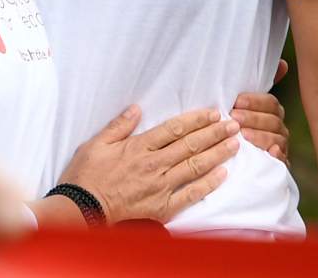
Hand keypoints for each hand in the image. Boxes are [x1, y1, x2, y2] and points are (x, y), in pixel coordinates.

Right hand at [56, 105, 238, 223]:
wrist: (83, 208)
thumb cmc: (87, 175)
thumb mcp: (96, 143)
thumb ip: (119, 126)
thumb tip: (136, 109)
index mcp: (139, 146)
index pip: (175, 129)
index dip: (196, 120)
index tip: (213, 113)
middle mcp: (154, 164)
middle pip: (190, 145)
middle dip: (214, 133)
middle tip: (233, 124)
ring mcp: (160, 186)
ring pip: (195, 166)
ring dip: (217, 154)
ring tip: (234, 144)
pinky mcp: (162, 207)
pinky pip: (190, 194)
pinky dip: (207, 184)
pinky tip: (222, 175)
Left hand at [231, 59, 290, 163]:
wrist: (222, 156)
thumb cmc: (232, 125)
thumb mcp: (238, 105)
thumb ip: (253, 85)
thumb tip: (283, 63)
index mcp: (271, 111)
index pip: (270, 102)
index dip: (254, 101)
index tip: (237, 101)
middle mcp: (278, 128)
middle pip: (272, 119)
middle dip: (253, 117)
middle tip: (235, 118)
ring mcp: (280, 147)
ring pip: (277, 138)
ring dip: (261, 136)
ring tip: (244, 136)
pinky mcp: (278, 166)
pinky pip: (282, 160)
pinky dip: (277, 156)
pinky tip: (271, 152)